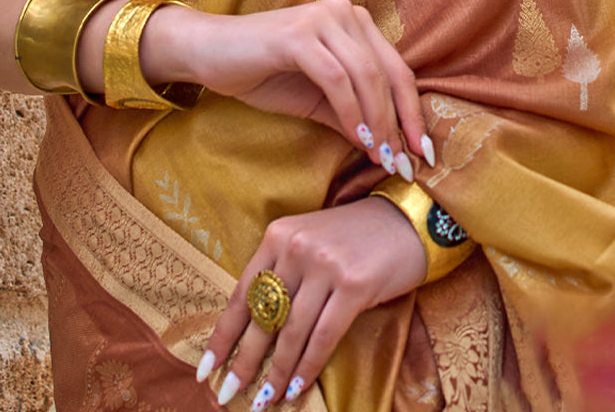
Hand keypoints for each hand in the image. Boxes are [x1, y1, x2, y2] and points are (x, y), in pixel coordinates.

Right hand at [148, 0, 431, 173]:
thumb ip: (352, 115)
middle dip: (401, 123)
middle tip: (405, 165)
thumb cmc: (264, 73)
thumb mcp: (317, 99)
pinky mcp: (299, 34)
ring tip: (381, 159)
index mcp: (354, 22)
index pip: (397, 69)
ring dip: (378, 123)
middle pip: (389, 72)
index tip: (422, 153)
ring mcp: (322, 19)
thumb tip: (388, 149)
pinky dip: (351, 111)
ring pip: (366, 76)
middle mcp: (344, 12)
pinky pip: (336, 78)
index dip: (412, 112)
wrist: (210, 53)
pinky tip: (357, 139)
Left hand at [200, 196, 427, 405]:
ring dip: (277, 373)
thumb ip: (284, 275)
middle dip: (244, 362)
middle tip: (229, 395)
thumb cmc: (355, 239)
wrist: (408, 220)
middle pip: (263, 316)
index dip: (223, 336)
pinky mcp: (354, 284)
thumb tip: (255, 333)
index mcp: (279, 235)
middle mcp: (297, 247)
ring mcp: (326, 265)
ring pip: (292, 331)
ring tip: (266, 401)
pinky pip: (323, 336)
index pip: (241, 293)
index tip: (206, 370)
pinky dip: (308, 366)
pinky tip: (297, 388)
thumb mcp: (310, 244)